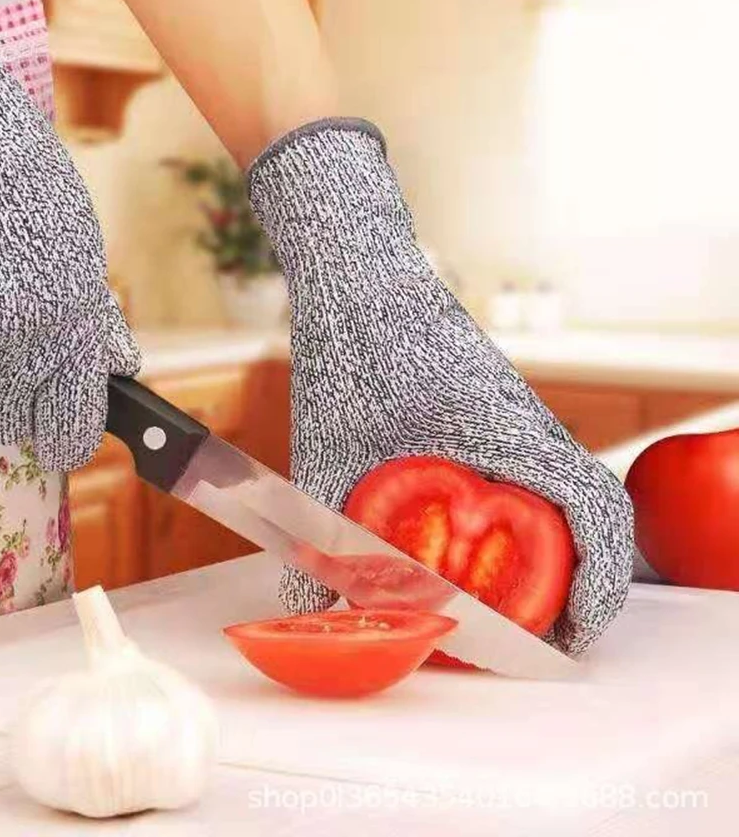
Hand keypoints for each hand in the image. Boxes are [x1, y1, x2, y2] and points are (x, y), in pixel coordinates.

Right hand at [0, 0, 137, 470]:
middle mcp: (1, 350)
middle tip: (9, 352)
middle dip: (12, 397)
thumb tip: (120, 366)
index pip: (69, 431)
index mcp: (60, 329)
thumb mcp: (75, 243)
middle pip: (5, 424)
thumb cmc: (12, 177)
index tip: (63, 428)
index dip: (67, 434)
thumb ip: (94, 318)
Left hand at [249, 118, 632, 654]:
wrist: (355, 270)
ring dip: (551, 553)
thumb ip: (323, 530)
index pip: (593, 509)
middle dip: (576, 584)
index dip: (597, 582)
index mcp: (507, 427)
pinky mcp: (491, 410)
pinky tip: (469, 542)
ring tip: (506, 603)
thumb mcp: (330, 448)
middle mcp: (526, 422)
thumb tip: (311, 609)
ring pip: (560, 494)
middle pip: (588, 514)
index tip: (573, 637)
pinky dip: (521, 518)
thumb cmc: (349, 344)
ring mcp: (513, 415)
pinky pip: (528, 472)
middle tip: (534, 638)